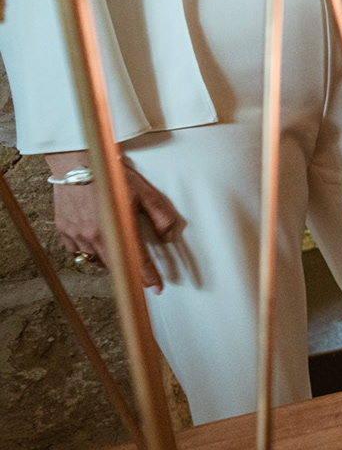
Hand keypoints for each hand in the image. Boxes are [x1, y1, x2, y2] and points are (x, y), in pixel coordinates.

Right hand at [46, 151, 181, 290]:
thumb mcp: (145, 193)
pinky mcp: (64, 231)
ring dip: (110, 262)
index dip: (148, 277)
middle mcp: (95, 236)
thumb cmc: (112, 175)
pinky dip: (89, 253)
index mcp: (118, 228)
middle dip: (129, 273)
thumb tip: (169, 237)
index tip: (156, 288)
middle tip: (139, 275)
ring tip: (119, 255)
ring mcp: (77, 235)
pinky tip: (98, 246)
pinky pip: (78, 252)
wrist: (78, 162)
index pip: (136, 261)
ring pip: (95, 261)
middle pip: (115, 266)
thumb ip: (160, 216)